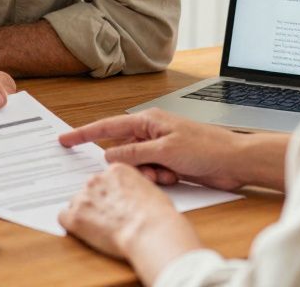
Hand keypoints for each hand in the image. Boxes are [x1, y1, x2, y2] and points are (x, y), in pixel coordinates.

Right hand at [59, 109, 247, 190]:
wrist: (235, 161)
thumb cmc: (206, 148)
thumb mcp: (165, 151)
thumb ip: (134, 154)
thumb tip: (109, 157)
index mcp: (147, 121)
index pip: (107, 127)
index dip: (84, 134)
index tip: (65, 139)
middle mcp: (151, 132)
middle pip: (123, 151)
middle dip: (130, 165)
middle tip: (150, 170)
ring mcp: (159, 148)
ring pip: (135, 166)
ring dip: (148, 174)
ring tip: (168, 173)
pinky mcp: (168, 162)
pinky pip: (150, 173)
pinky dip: (158, 178)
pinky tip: (175, 176)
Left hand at [59, 163, 200, 282]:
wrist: (149, 230)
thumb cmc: (157, 215)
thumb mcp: (150, 191)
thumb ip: (134, 188)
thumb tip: (132, 196)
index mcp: (115, 171)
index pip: (104, 180)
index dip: (110, 195)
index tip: (115, 205)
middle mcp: (96, 180)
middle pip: (89, 190)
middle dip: (96, 204)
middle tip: (110, 219)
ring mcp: (83, 197)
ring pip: (76, 204)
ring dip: (85, 214)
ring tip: (101, 229)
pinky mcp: (75, 217)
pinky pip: (63, 217)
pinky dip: (71, 225)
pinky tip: (83, 232)